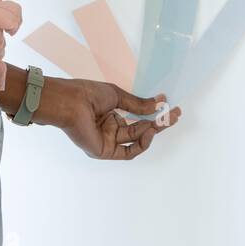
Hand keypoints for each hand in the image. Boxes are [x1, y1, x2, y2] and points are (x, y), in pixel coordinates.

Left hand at [53, 80, 181, 159]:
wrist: (70, 101)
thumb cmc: (88, 94)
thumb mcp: (118, 96)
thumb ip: (138, 104)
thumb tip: (159, 103)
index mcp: (110, 114)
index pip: (136, 117)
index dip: (153, 113)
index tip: (169, 106)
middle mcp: (109, 129)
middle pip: (139, 129)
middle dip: (158, 123)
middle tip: (174, 115)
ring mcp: (107, 141)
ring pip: (135, 140)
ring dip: (151, 131)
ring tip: (164, 120)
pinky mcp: (104, 151)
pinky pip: (127, 152)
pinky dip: (141, 144)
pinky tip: (150, 132)